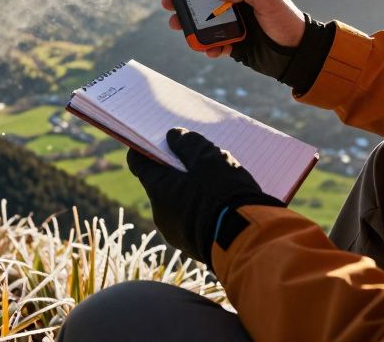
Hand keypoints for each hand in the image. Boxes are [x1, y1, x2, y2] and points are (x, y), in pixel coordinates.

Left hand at [127, 128, 282, 267]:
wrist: (246, 243)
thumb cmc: (223, 194)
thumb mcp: (208, 159)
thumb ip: (188, 143)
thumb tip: (173, 136)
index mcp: (158, 189)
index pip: (138, 162)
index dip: (147, 147)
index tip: (161, 138)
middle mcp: (160, 213)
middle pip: (162, 183)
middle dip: (177, 170)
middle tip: (200, 159)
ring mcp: (176, 233)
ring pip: (179, 204)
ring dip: (192, 192)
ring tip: (219, 183)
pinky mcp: (194, 248)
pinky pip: (194, 222)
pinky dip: (203, 211)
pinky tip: (224, 205)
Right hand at [162, 0, 305, 70]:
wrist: (299, 53)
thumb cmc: (288, 20)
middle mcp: (236, 7)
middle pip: (203, 3)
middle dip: (185, 5)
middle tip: (170, 7)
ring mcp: (234, 26)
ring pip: (205, 25)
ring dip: (192, 28)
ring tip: (184, 31)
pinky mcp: (235, 45)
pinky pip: (215, 45)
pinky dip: (209, 48)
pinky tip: (211, 50)